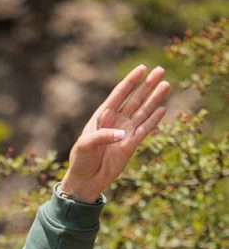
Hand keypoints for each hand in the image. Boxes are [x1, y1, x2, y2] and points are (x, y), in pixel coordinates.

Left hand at [60, 64, 169, 201]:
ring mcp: (125, 132)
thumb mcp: (85, 144)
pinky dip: (153, 121)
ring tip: (165, 85)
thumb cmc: (81, 159)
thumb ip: (102, 136)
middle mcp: (116, 121)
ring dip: (154, 99)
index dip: (131, 81)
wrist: (85, 180)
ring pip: (143, 112)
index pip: (119, 94)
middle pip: (135, 99)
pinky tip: (162, 110)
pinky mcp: (131, 146)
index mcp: (103, 115)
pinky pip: (144, 131)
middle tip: (160, 71)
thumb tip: (121, 134)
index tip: (143, 68)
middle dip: (147, 85)